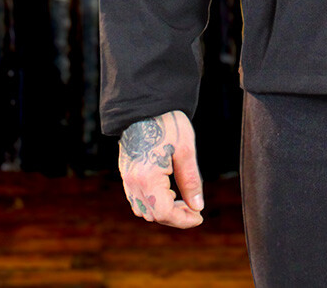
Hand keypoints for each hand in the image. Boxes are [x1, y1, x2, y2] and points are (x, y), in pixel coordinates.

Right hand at [118, 110, 203, 227]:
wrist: (145, 106)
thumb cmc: (168, 124)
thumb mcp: (186, 150)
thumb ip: (191, 180)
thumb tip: (198, 206)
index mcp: (147, 177)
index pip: (164, 213)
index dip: (183, 220)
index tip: (200, 217)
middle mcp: (133, 183)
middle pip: (153, 215)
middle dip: (176, 216)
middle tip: (195, 209)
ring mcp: (127, 179)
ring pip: (144, 210)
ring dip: (164, 211)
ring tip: (184, 200)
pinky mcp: (127, 174)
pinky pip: (138, 199)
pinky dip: (154, 203)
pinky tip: (170, 192)